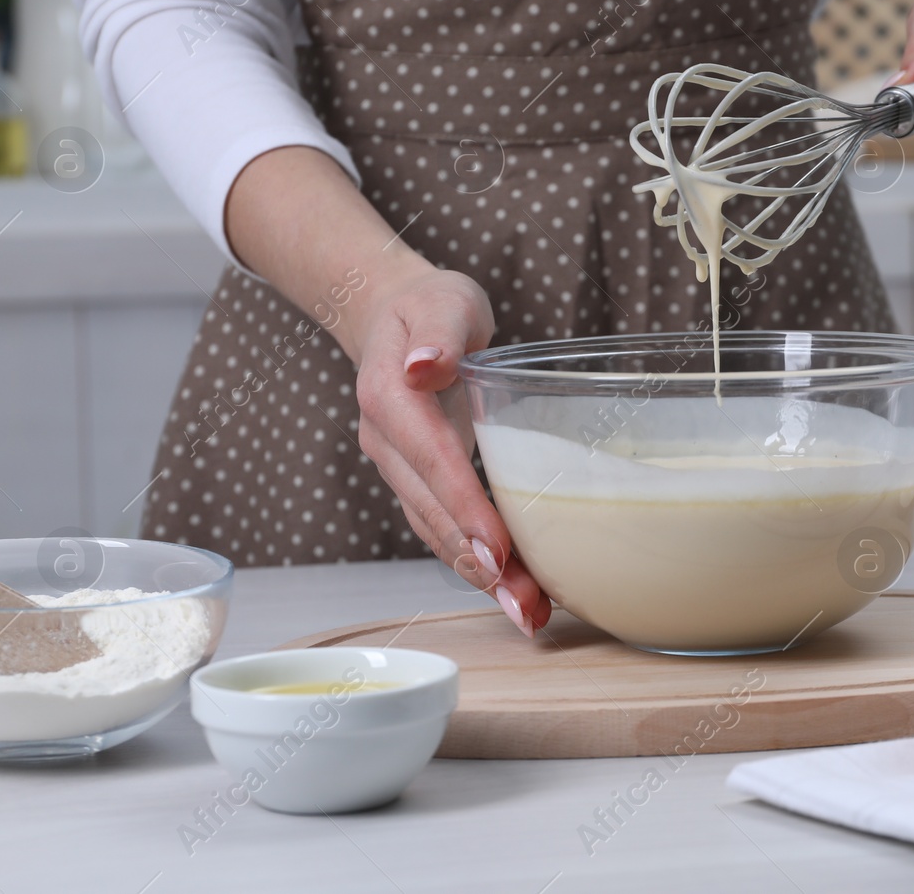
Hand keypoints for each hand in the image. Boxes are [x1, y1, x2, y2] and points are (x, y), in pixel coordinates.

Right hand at [353, 266, 552, 636]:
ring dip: (479, 576)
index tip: (498, 549)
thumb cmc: (430, 307)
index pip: (432, 459)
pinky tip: (513, 589)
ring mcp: (398, 467)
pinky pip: (443, 527)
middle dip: (477, 563)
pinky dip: (475, 562)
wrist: (394, 316)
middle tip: (524, 605)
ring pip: (435, 530)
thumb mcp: (442, 302)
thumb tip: (425, 367)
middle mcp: (386, 441)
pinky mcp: (417, 482)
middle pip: (432, 511)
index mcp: (390, 396)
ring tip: (527, 611)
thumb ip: (438, 334)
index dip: (464, 507)